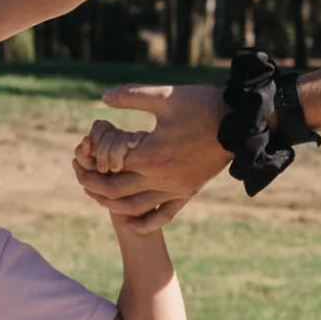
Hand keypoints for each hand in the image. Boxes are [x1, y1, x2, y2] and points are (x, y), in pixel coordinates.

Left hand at [71, 83, 230, 232]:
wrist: (239, 124)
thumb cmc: (202, 105)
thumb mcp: (165, 96)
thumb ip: (132, 96)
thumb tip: (103, 98)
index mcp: (150, 153)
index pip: (111, 165)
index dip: (93, 160)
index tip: (83, 153)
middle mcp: (159, 177)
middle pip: (116, 191)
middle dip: (94, 186)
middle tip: (81, 178)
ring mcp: (174, 189)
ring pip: (134, 208)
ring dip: (112, 205)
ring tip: (98, 196)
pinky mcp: (187, 193)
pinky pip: (162, 216)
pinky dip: (144, 223)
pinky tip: (130, 222)